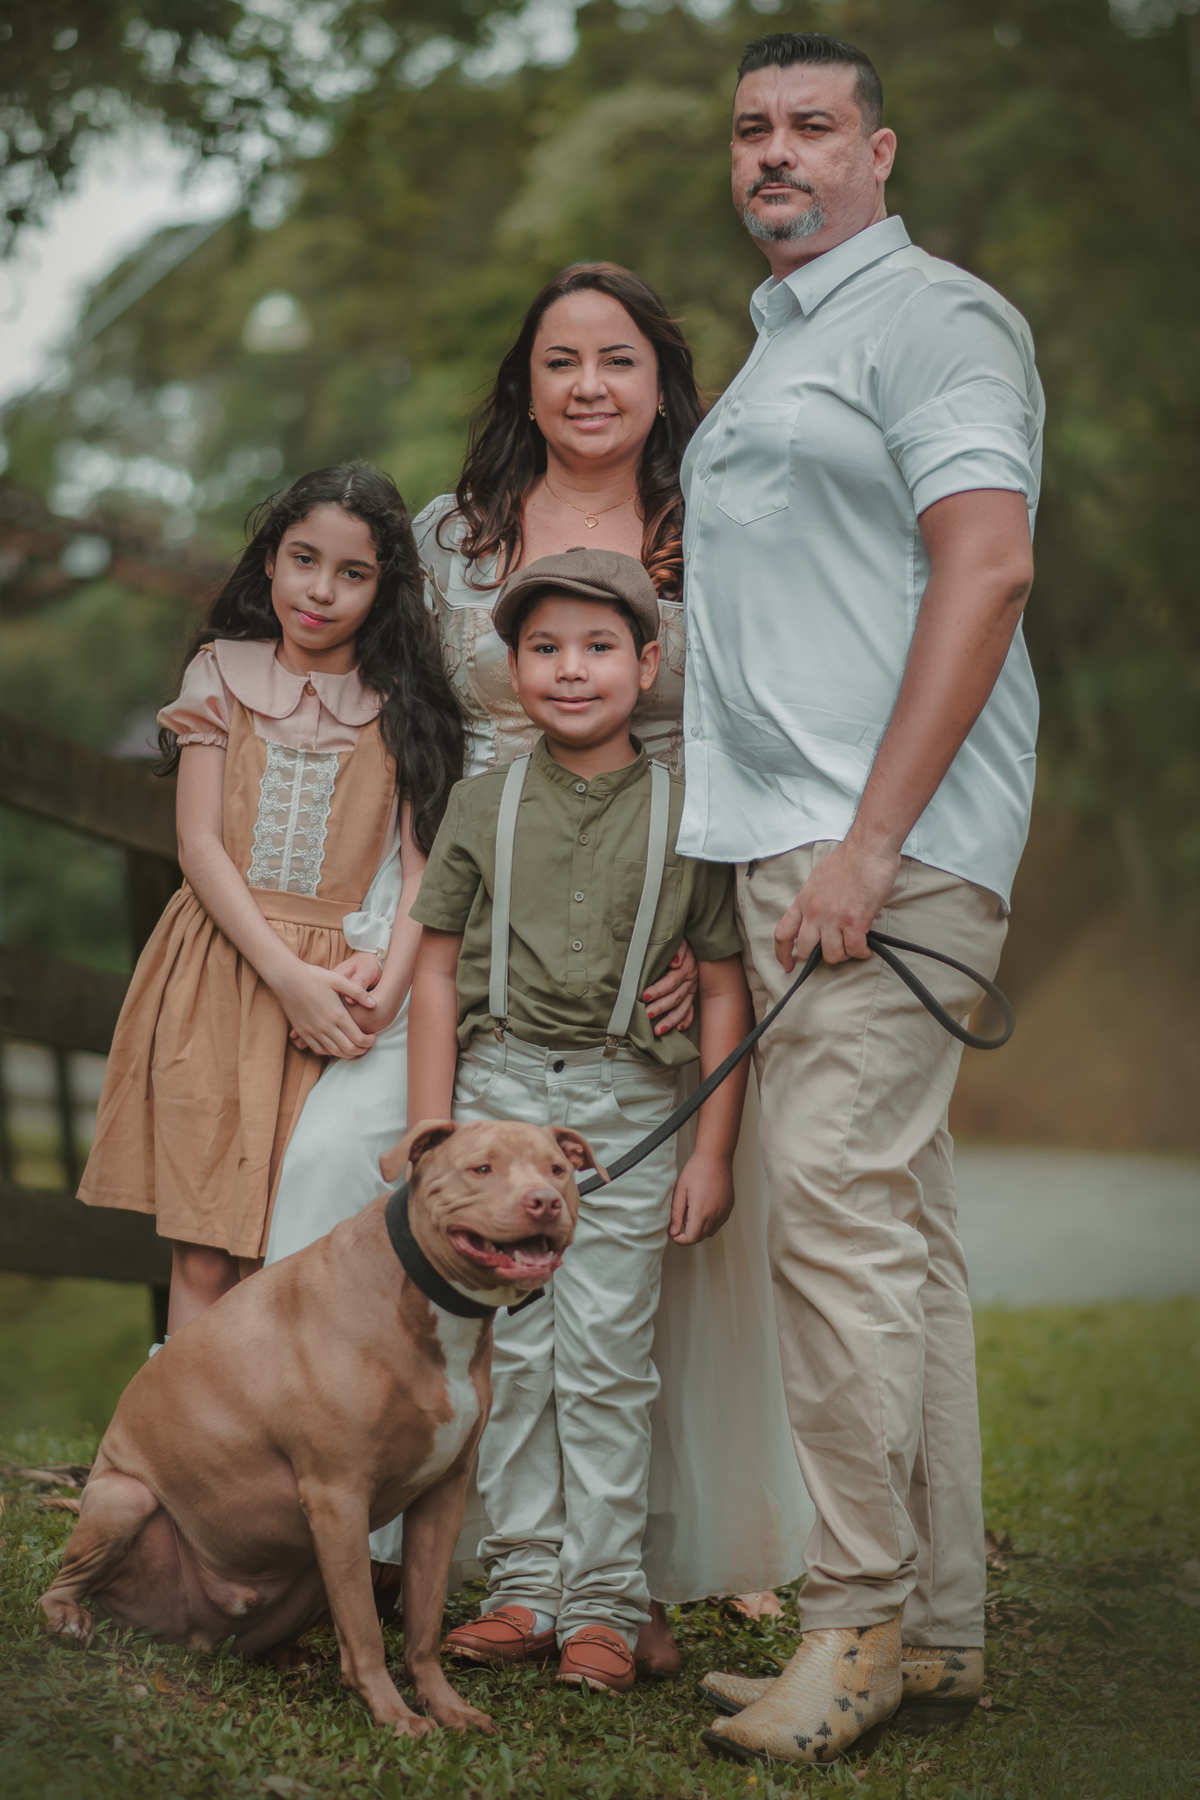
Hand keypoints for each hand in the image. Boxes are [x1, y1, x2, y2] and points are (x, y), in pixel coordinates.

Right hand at [275, 962, 376, 1059]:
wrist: (288, 978)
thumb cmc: (314, 977)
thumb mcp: (339, 980)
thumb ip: (358, 993)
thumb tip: (374, 1005)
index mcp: (337, 1015)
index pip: (358, 1038)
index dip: (369, 1042)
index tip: (373, 1037)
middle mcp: (325, 1026)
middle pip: (348, 1050)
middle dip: (361, 1050)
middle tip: (366, 1045)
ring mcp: (312, 1031)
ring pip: (334, 1052)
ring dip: (347, 1054)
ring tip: (354, 1048)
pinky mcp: (302, 1032)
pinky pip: (317, 1049)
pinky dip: (329, 1052)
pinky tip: (335, 1046)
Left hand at [643, 941, 697, 1035]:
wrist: (695, 945)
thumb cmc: (680, 944)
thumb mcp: (680, 942)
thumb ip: (678, 950)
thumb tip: (675, 962)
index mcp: (685, 968)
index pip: (671, 982)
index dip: (658, 990)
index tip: (645, 996)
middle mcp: (690, 981)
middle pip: (675, 998)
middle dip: (661, 1008)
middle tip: (647, 1015)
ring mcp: (691, 990)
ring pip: (682, 1008)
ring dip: (670, 1020)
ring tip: (658, 1030)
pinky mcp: (692, 996)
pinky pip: (690, 1011)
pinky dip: (685, 1021)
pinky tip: (678, 1029)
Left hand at [669, 1152, 734, 1244]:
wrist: (715, 1158)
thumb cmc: (697, 1170)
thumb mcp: (680, 1191)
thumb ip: (676, 1214)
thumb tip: (673, 1230)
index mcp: (701, 1211)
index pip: (691, 1238)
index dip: (680, 1240)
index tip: (674, 1233)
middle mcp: (715, 1215)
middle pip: (700, 1237)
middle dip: (689, 1233)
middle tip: (682, 1218)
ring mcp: (724, 1212)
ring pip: (710, 1232)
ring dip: (700, 1228)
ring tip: (693, 1210)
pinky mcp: (729, 1208)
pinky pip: (718, 1223)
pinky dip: (710, 1222)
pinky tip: (703, 1207)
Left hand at [774, 840, 899, 970]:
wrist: (867, 849)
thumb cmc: (847, 859)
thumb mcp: (817, 879)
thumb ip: (813, 899)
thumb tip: (817, 913)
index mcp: (803, 902)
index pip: (783, 933)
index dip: (782, 954)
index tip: (787, 965)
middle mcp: (815, 913)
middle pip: (806, 950)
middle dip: (817, 956)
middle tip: (831, 952)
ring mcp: (834, 918)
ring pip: (831, 955)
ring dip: (842, 954)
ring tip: (852, 946)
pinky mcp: (856, 921)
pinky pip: (854, 950)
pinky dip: (861, 952)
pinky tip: (865, 947)